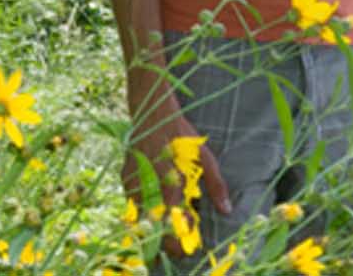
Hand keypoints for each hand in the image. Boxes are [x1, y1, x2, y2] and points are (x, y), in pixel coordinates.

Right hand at [122, 100, 232, 228]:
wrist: (152, 112)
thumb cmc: (181, 135)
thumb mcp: (204, 158)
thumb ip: (216, 185)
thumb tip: (227, 210)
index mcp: (173, 182)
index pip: (176, 220)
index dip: (183, 234)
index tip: (190, 237)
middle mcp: (151, 185)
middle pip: (157, 224)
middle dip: (167, 236)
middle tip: (178, 239)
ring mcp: (135, 182)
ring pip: (141, 216)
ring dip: (154, 223)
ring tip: (164, 223)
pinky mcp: (126, 177)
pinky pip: (132, 202)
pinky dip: (142, 208)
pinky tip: (152, 204)